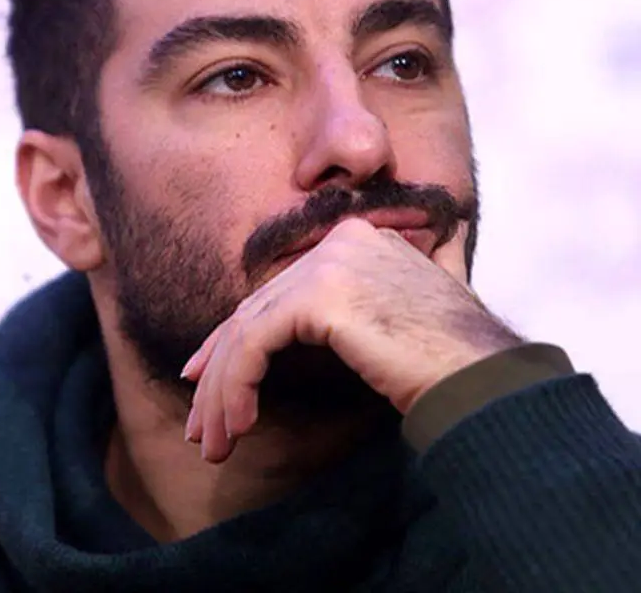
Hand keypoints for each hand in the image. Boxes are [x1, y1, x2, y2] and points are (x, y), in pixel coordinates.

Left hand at [181, 217, 521, 462]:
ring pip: (248, 330)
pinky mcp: (321, 296)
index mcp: (356, 242)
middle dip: (220, 373)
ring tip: (212, 443)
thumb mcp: (389, 324)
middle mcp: (340, 242)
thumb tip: (299, 331)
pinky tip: (237, 425)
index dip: (233, 338)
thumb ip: (349, 313)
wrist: (485, 380)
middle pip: (256, 311)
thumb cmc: (449, 366)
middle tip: (201, 425)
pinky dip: (237, 386)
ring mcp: (330, 264)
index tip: (205, 379)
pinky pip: (255, 343)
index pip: (276, 293)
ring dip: (222, 392)